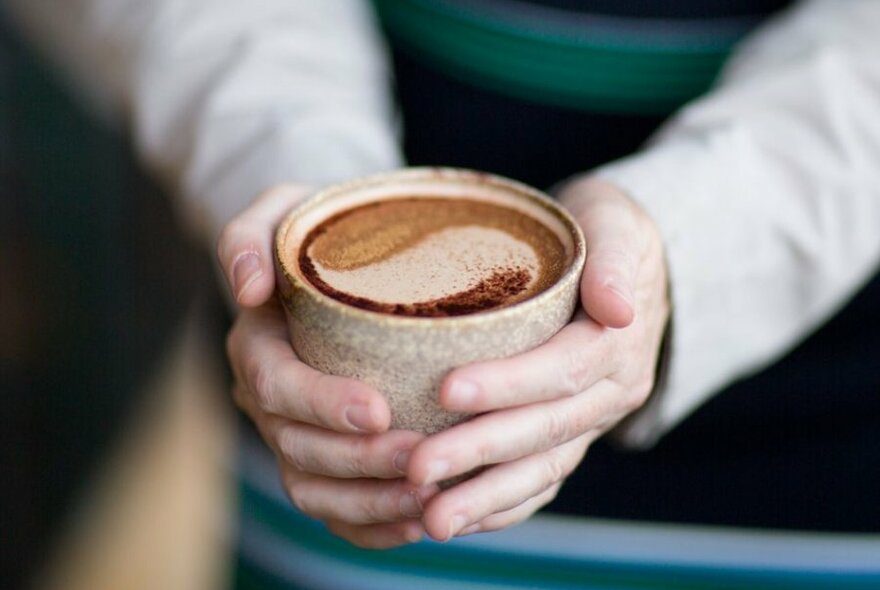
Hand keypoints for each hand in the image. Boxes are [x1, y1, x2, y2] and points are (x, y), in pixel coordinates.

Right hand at [219, 185, 437, 548]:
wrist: (337, 265)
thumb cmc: (319, 232)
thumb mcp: (282, 210)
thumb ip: (250, 235)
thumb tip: (247, 290)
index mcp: (257, 346)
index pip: (275, 387)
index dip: (322, 405)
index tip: (378, 407)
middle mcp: (269, 402)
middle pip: (299, 449)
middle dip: (360, 461)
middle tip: (422, 458)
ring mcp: (295, 435)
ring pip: (317, 490)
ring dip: (371, 501)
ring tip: (429, 497)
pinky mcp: (326, 459)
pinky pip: (337, 510)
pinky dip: (373, 524)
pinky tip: (418, 519)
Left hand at [406, 177, 669, 540]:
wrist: (626, 264)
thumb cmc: (601, 230)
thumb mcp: (614, 222)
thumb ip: (613, 259)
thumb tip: (618, 308)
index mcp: (618, 343)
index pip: (563, 370)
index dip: (508, 383)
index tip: (447, 390)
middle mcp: (610, 392)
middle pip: (545, 430)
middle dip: (480, 452)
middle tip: (417, 470)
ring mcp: (590, 420)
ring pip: (543, 469)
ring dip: (486, 498)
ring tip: (431, 522)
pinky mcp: (570, 434)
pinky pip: (543, 480)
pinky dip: (504, 505)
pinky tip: (461, 518)